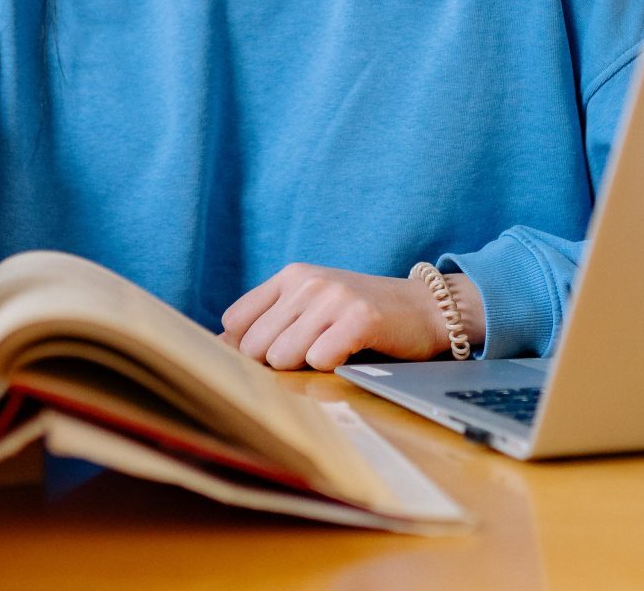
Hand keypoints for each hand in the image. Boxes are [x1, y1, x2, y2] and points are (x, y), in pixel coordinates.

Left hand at [219, 263, 478, 370]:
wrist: (425, 308)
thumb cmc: (361, 315)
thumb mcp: (311, 306)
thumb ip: (268, 322)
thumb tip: (218, 346)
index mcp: (290, 276)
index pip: (235, 322)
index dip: (247, 349)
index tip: (272, 356)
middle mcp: (308, 282)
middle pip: (255, 347)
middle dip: (278, 363)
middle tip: (312, 354)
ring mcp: (334, 297)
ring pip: (283, 356)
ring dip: (306, 366)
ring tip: (332, 352)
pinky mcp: (359, 318)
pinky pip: (320, 359)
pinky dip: (333, 367)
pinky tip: (350, 354)